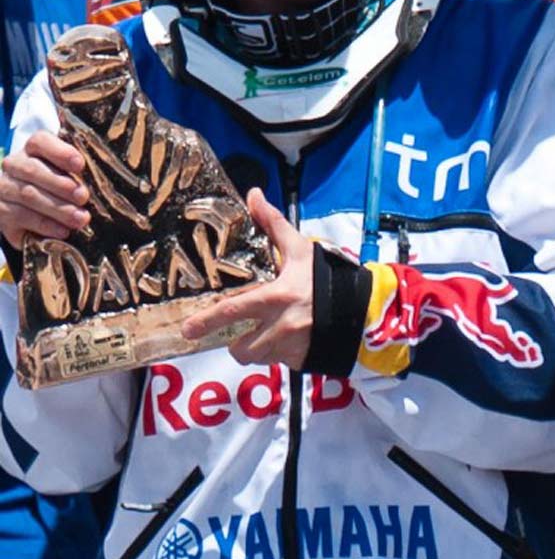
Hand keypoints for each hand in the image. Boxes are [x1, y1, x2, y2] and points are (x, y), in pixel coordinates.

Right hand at [0, 131, 89, 245]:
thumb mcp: (70, 177)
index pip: (40, 142)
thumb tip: (99, 180)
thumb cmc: (60, 191)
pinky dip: (45, 224)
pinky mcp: (1, 212)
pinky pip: (21, 216)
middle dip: (61, 184)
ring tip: (81, 219)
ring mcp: (4, 188)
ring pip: (28, 195)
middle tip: (83, 197)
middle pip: (32, 170)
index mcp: (32, 150)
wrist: (33, 217)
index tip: (80, 165)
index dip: (60, 152)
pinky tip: (63, 230)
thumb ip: (79, 174)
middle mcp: (14, 166)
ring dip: (58, 208)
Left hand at [178, 190, 316, 368]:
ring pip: (257, 358)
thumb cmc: (328, 280)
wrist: (362, 310)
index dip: (206, 321)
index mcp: (274, 298)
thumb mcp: (300, 250)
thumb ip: (273, 225)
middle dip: (233, 345)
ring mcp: (290, 347)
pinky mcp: (301, 361)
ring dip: (255, 350)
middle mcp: (279, 327)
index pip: (231, 312)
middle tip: (233, 338)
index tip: (188, 329)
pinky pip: (278, 362)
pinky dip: (277, 354)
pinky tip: (287, 341)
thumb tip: (254, 195)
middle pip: (240, 347)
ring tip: (263, 337)